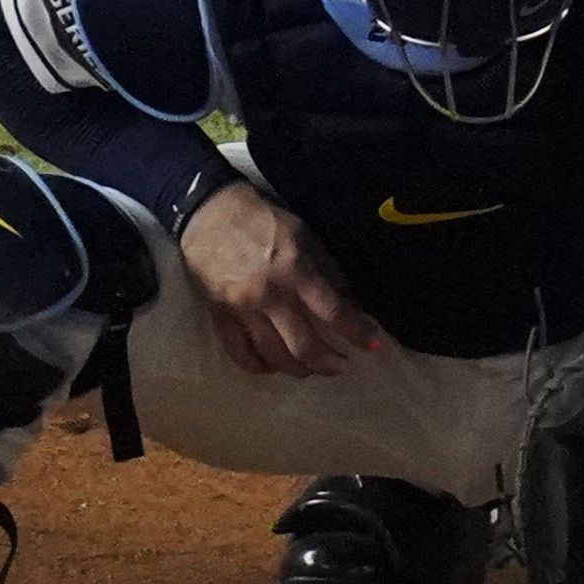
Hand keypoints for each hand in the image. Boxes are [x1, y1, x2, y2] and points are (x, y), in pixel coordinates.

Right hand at [175, 182, 384, 376]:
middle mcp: (270, 296)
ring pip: (274, 356)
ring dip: (298, 370)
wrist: (210, 213)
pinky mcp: (220, 316)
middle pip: (304, 346)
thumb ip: (326, 271)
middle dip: (329, 363)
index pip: (333, 312)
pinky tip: (273, 367)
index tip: (373, 346)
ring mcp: (243, 310)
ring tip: (312, 369)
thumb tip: (350, 303)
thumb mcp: (304, 237)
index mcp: (296, 272)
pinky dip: (259, 367)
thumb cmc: (264, 222)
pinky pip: (240, 354)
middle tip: (342, 365)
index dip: (357, 332)